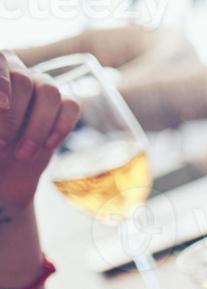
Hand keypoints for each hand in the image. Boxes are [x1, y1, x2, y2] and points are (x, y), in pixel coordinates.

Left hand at [0, 55, 80, 210]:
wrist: (3, 170)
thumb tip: (4, 109)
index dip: (2, 83)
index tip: (2, 109)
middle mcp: (16, 72)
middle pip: (23, 80)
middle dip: (14, 117)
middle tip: (2, 144)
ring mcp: (41, 87)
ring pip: (49, 92)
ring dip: (38, 126)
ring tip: (23, 152)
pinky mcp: (62, 106)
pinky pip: (71, 106)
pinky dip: (61, 127)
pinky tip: (47, 146)